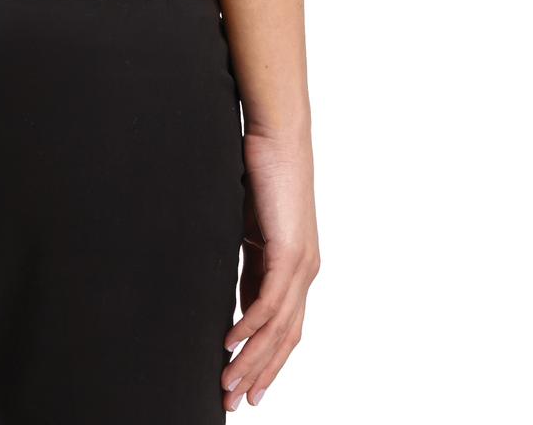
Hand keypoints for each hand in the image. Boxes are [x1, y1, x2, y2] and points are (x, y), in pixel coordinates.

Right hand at [221, 124, 319, 409]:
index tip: (244, 386)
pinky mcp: (289, 251)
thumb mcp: (250, 227)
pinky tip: (230, 343)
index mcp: (295, 268)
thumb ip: (249, 262)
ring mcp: (301, 264)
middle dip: (259, 373)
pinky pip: (269, 302)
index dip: (264, 360)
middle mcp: (305, 272)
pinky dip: (249, 326)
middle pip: (285, 338)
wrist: (278, 136)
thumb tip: (236, 294)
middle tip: (235, 401)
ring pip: (278, 328)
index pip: (283, 328)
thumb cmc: (262, 171)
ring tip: (227, 382)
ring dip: (251, 359)